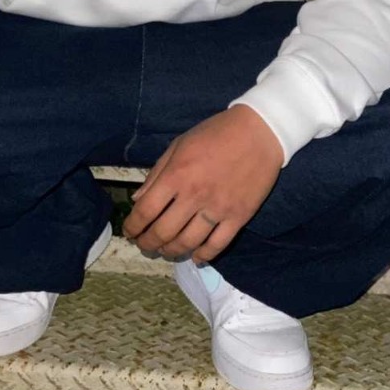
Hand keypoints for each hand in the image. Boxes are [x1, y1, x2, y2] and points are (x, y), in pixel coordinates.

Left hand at [123, 106, 283, 263]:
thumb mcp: (179, 145)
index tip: (129, 232)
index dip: (132, 227)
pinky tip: (195, 257)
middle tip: (144, 245)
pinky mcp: (239, 217)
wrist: (260, 132)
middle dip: (148, 243)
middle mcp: (194, 196)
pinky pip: (217, 245)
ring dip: (171, 251)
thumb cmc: (216, 134)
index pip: (145, 211)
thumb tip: (138, 200)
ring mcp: (218, 209)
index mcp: (176, 175)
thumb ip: (157, 173)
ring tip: (165, 251)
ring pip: (188, 242)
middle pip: (163, 232)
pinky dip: (203, 255)